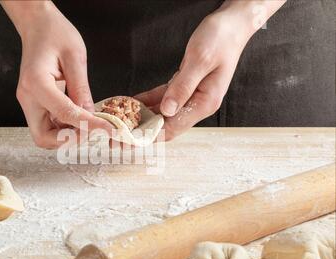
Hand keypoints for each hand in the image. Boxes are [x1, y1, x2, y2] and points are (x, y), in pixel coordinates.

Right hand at [5, 1, 112, 148]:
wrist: (37, 25)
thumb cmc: (55, 34)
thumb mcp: (75, 57)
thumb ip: (82, 89)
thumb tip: (91, 115)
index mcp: (36, 83)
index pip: (64, 114)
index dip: (88, 125)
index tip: (108, 129)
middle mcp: (28, 97)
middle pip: (43, 137)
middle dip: (68, 140)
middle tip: (91, 130)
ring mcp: (29, 102)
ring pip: (45, 135)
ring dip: (67, 135)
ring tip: (88, 122)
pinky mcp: (35, 103)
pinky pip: (48, 125)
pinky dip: (64, 127)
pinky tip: (80, 116)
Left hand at [135, 10, 253, 140]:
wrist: (232, 24)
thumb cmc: (222, 39)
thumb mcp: (200, 60)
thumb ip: (183, 86)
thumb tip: (167, 110)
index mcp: (205, 102)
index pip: (174, 127)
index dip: (150, 135)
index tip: (130, 138)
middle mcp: (199, 103)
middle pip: (166, 124)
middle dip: (143, 129)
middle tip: (121, 132)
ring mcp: (192, 95)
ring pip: (163, 113)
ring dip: (143, 116)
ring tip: (122, 119)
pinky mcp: (185, 86)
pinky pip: (163, 97)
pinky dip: (148, 100)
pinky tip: (133, 102)